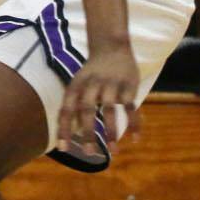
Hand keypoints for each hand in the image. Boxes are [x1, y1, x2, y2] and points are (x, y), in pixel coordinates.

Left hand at [56, 41, 139, 156]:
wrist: (111, 46)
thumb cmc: (91, 73)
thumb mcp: (77, 84)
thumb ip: (73, 106)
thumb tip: (70, 133)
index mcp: (76, 86)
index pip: (66, 110)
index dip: (64, 129)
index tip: (64, 149)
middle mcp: (91, 85)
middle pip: (86, 110)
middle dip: (87, 132)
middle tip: (89, 153)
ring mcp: (110, 85)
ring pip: (109, 110)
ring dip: (111, 132)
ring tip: (113, 151)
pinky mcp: (128, 85)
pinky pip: (131, 107)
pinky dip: (134, 123)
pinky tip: (135, 139)